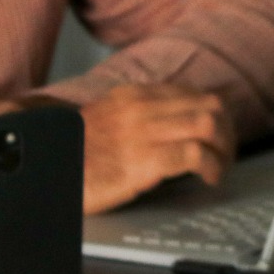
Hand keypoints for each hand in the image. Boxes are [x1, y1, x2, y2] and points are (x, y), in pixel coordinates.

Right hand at [80, 83, 235, 213]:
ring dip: (224, 149)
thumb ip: (136, 114)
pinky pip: (194, 155)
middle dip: (227, 132)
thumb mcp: (105, 120)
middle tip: (225, 155)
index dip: (216, 116)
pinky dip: (211, 166)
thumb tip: (171, 121)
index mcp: (133, 95)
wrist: (47, 170)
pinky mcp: (143, 161)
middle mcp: (141, 108)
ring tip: (219, 168)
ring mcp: (143, 133)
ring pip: (209, 125)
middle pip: (210, 106)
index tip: (219, 136)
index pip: (194, 94)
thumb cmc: (75, 153)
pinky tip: (208, 179)